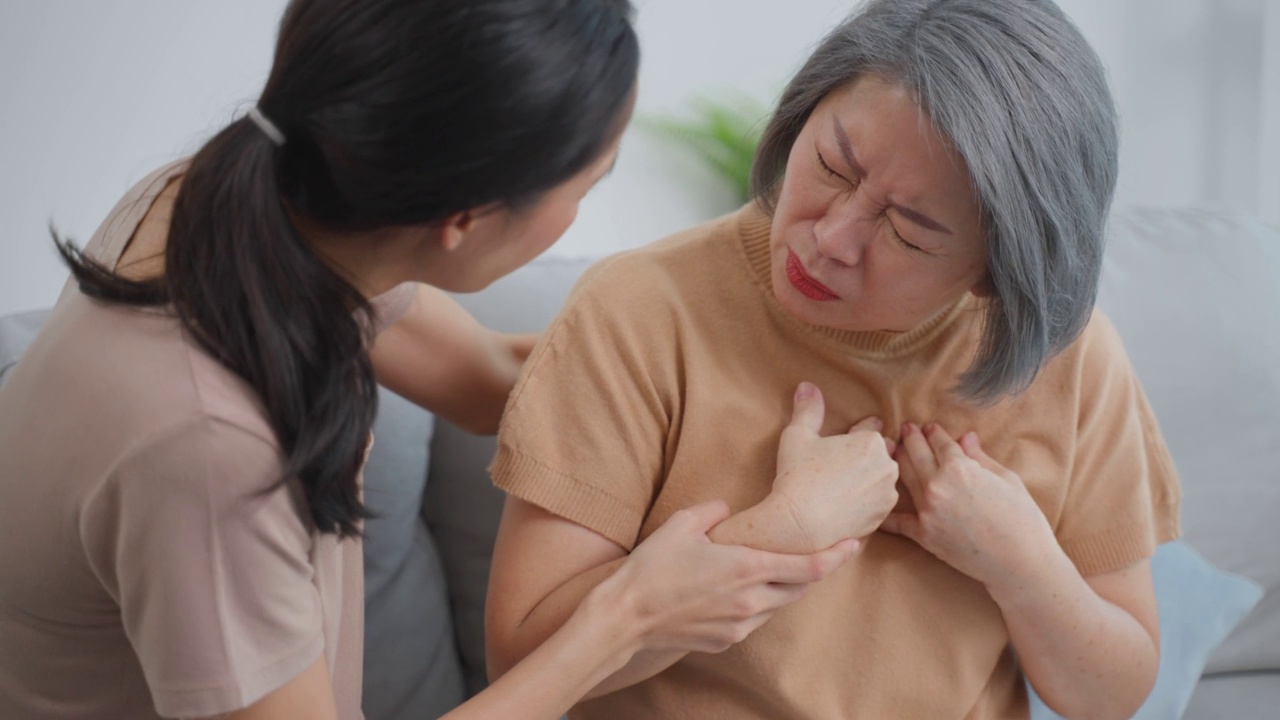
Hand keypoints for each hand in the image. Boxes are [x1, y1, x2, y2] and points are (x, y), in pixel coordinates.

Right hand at [611, 500, 859, 654]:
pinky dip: (758, 603)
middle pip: (800, 588)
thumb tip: (726, 510)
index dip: (837, 556)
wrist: (626, 616)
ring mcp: (741, 624)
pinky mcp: (727, 640)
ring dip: (782, 587)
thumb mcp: (684, 523)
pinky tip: (740, 590)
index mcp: (747, 568)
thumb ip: (715, 511)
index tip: (854, 545)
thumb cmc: (653, 567)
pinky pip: (755, 620)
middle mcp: (751, 600)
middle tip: (819, 552)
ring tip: (772, 569)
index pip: (809, 566)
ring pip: (778, 605)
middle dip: (812, 570)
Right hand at [761, 382, 898, 553]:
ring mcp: (887, 493)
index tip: (848, 438)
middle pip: (879, 453)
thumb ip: (807, 409)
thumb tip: (807, 386)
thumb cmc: (798, 476)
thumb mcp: (797, 436)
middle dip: (865, 456)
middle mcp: (887, 465)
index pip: (869, 428)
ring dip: (869, 478)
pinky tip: (849, 502)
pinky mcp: (883, 517)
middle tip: (844, 464)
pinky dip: (867, 500)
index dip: (855, 432)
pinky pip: (878, 502)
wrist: (800, 524)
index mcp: (871, 441)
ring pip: (881, 478)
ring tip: (846, 485)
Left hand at [880, 423, 1053, 586]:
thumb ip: (980, 457)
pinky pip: (897, 522)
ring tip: (895, 451)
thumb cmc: (1022, 518)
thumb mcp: (1006, 479)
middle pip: (916, 454)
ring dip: (898, 461)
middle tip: (906, 429)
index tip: (929, 427)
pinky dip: (885, 514)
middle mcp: (937, 486)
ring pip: (904, 478)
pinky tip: (876, 503)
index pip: (940, 443)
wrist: (1021, 562)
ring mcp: (927, 511)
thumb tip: (966, 437)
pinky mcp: (924, 535)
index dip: (934, 432)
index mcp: (960, 468)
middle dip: (911, 438)